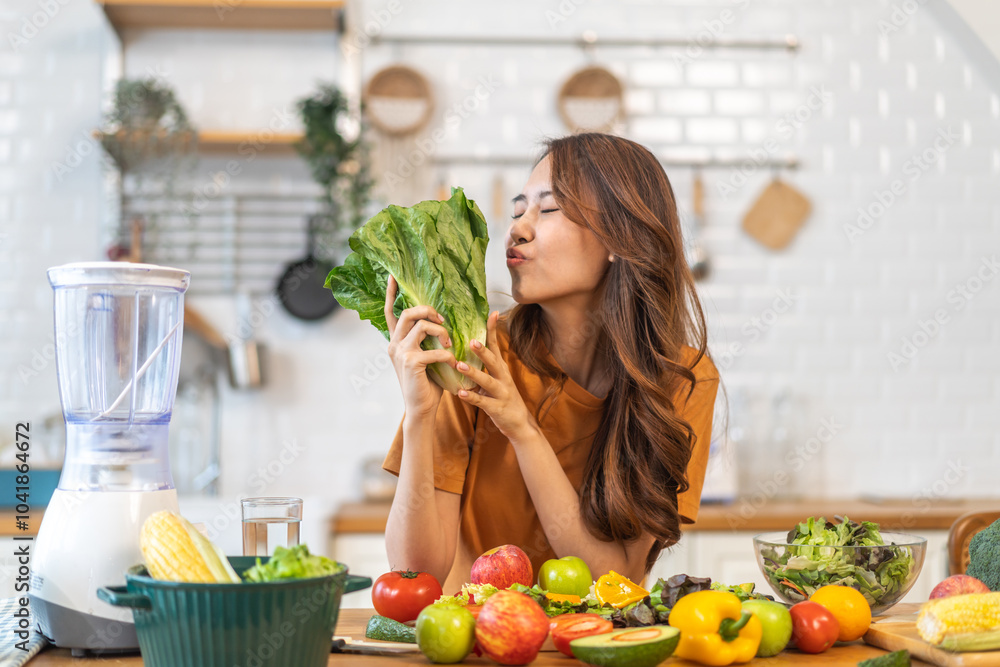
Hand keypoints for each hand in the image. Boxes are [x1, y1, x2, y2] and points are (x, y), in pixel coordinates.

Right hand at [385, 275, 455, 417]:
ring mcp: (400, 353)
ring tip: (449, 343)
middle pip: (408, 313)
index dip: (392, 293)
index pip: (390, 312)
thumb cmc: (427, 383)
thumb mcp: (426, 356)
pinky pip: (433, 349)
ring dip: (440, 331)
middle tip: (443, 321)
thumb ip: (428, 339)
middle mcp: (394, 344)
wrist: (422, 408)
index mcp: (396, 341)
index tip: (394, 276)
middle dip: (428, 311)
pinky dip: (447, 355)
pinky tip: (453, 363)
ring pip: (420, 326)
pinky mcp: (411, 362)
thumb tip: (444, 320)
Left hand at [454, 311, 537, 441]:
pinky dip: (471, 398)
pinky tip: (460, 393)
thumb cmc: (504, 399)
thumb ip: (484, 367)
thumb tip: (468, 350)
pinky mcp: (497, 408)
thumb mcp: (497, 379)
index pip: (496, 346)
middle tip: (470, 339)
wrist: (520, 424)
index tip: (491, 313)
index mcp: (501, 369)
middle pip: (493, 361)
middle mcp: (503, 378)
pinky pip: (482, 402)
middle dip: (482, 350)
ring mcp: (502, 393)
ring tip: (459, 365)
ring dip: (473, 373)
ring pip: (487, 381)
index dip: (493, 330)